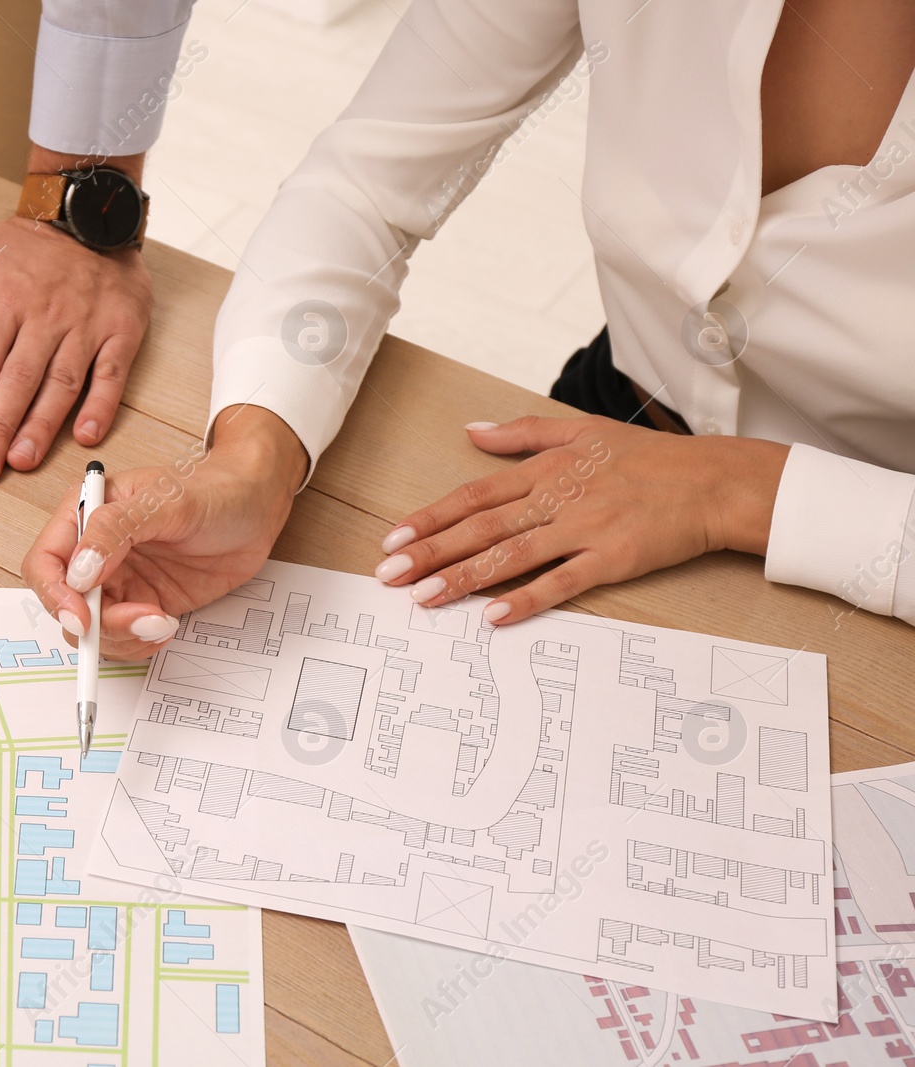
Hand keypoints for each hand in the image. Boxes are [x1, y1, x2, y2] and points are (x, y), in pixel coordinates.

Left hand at [0, 220, 150, 482]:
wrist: (89, 216)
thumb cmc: (21, 245)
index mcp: (2, 303)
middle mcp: (43, 318)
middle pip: (16, 382)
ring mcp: (84, 326)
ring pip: (61, 383)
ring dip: (42, 425)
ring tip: (22, 461)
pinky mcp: (121, 330)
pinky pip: (111, 373)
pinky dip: (101, 405)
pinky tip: (84, 436)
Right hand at [23, 406, 307, 659]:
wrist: (256, 508)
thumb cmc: (213, 490)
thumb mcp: (165, 501)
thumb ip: (115, 531)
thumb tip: (78, 572)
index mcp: (86, 515)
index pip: (45, 562)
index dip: (54, 594)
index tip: (82, 617)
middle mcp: (94, 552)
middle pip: (65, 605)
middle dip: (98, 624)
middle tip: (142, 620)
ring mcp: (118, 582)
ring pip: (92, 630)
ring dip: (123, 638)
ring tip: (162, 622)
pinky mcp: (142, 605)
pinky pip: (123, 639)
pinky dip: (140, 644)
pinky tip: (166, 627)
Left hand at [374, 416, 788, 623]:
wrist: (713, 481)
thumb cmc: (648, 458)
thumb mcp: (581, 430)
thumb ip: (522, 433)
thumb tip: (473, 430)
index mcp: (547, 469)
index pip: (475, 494)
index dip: (432, 516)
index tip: (394, 536)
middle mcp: (558, 497)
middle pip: (482, 527)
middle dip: (431, 551)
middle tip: (388, 573)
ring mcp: (584, 528)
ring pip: (511, 555)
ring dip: (463, 578)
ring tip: (424, 597)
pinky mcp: (612, 558)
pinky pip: (562, 581)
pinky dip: (527, 598)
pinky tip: (493, 616)